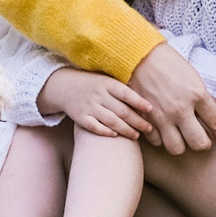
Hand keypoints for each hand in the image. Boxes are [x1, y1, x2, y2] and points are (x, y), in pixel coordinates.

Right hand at [37, 66, 155, 138]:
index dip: (139, 102)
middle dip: (138, 121)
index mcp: (107, 83)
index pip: (126, 93)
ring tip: (136, 135)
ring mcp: (89, 106)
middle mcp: (98, 95)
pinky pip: (95, 127)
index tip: (151, 109)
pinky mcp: (80, 117)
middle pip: (121, 111)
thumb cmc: (93, 84)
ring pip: (111, 121)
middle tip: (149, 129)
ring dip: (126, 130)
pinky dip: (106, 132)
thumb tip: (146, 100)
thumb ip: (122, 88)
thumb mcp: (106, 80)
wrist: (64, 86)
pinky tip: (115, 135)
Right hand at [126, 42, 215, 155]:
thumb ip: (206, 98)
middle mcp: (180, 109)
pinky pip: (156, 141)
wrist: (140, 56)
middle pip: (198, 144)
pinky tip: (163, 130)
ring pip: (177, 148)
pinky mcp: (145, 118)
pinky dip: (161, 139)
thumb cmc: (169, 64)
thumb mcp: (194, 77)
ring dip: (181, 144)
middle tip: (200, 138)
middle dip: (203, 144)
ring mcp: (162, 116)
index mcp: (197, 95)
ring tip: (180, 135)